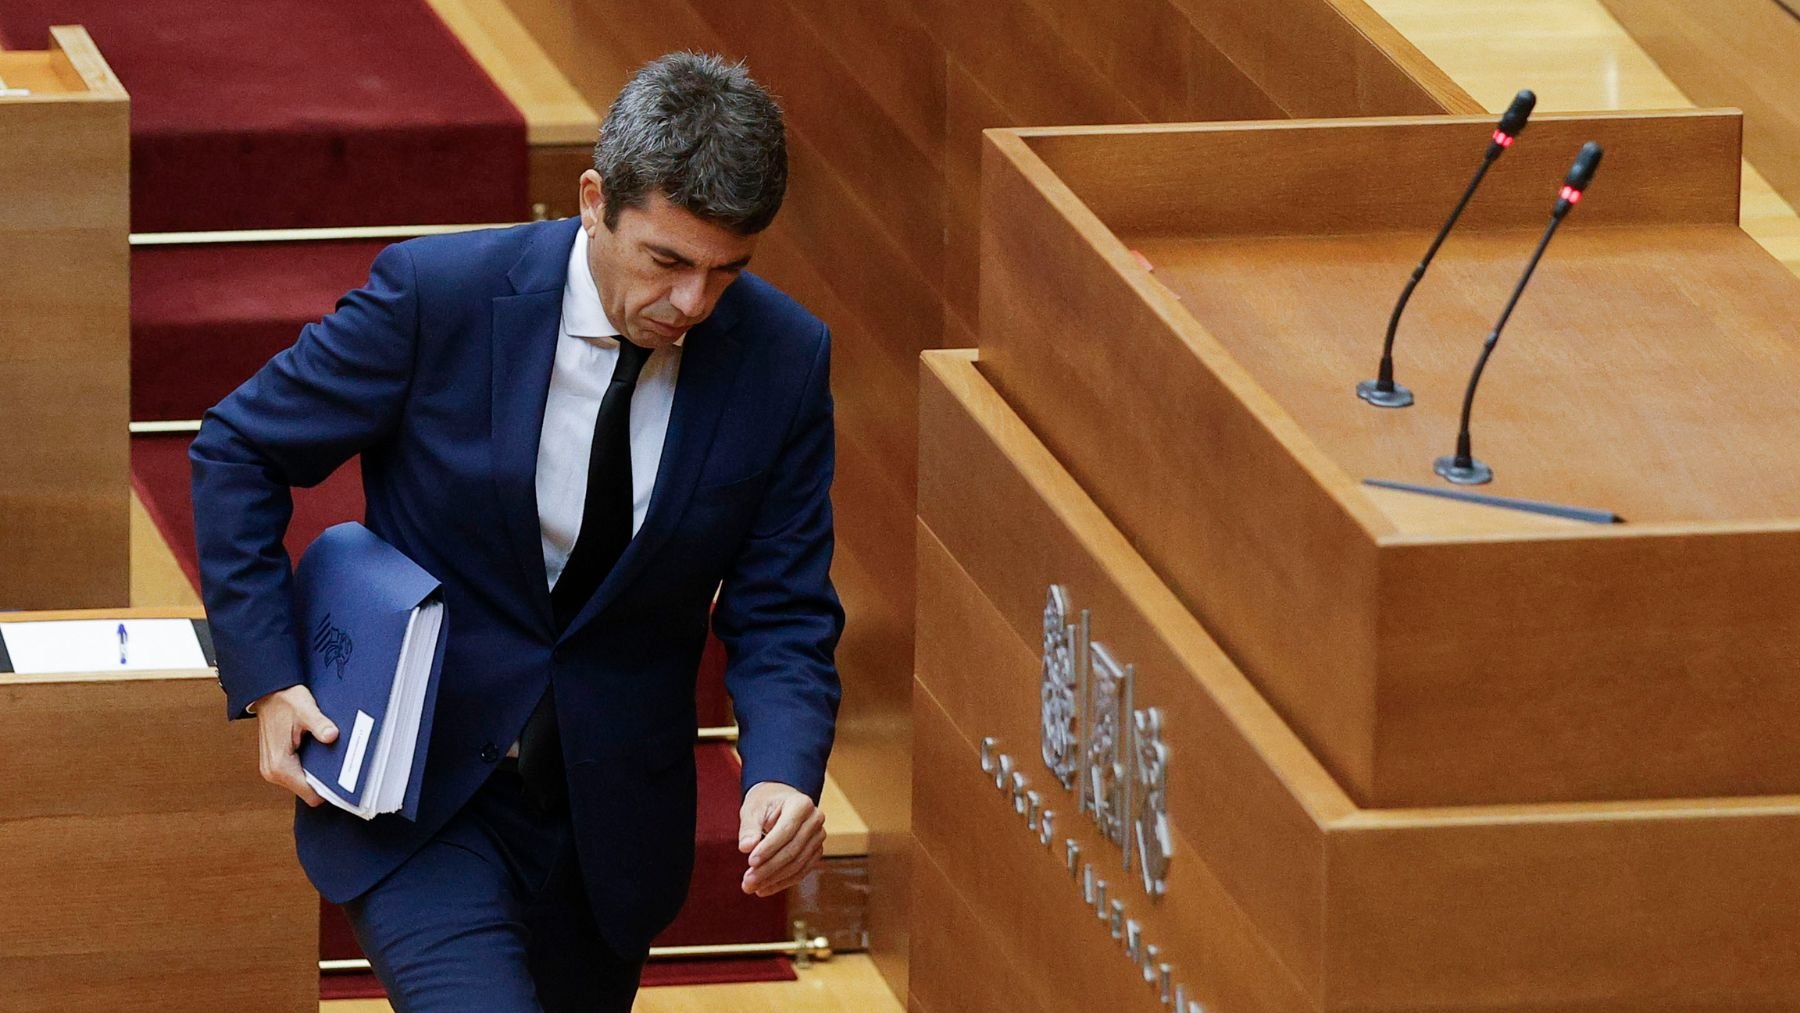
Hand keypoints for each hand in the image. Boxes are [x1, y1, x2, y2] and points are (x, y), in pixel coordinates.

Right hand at [253, 685, 338, 806]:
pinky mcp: (277, 764)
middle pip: (308, 791)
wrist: (268, 693)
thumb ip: (319, 725)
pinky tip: (318, 754)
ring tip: (329, 757)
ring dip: (316, 773)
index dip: (329, 790)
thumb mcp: (305, 709)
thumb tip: (332, 735)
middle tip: (341, 765)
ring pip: (303, 783)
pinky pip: (298, 773)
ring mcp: (273, 769)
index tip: (345, 780)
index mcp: (279, 765)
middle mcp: (273, 772)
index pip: (310, 795)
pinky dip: (309, 767)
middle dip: (324, 781)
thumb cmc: (283, 700)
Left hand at [737, 781, 825, 897]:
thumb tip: (745, 847)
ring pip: (797, 864)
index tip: (750, 861)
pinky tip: (765, 888)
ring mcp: (818, 837)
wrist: (780, 800)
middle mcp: (815, 820)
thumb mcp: (753, 809)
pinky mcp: (816, 851)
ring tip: (752, 887)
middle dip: (769, 868)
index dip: (769, 848)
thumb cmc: (765, 803)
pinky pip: (801, 871)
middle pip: (793, 850)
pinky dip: (782, 882)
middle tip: (747, 882)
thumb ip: (749, 827)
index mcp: (801, 804)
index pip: (786, 830)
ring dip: (774, 879)